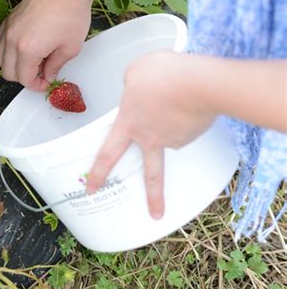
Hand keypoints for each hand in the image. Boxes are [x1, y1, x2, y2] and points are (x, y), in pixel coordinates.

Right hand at [0, 0, 92, 89]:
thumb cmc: (72, 15)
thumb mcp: (70, 48)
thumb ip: (55, 66)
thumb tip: (47, 75)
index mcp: (28, 50)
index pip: (24, 79)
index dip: (36, 85)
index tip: (46, 82)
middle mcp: (13, 40)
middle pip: (7, 72)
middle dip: (24, 77)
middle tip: (41, 72)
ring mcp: (9, 27)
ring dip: (14, 64)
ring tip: (33, 59)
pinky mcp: (10, 18)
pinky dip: (7, 47)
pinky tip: (24, 45)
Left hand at [86, 50, 215, 217]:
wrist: (197, 83)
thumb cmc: (162, 75)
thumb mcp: (136, 73)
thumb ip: (132, 85)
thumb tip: (140, 91)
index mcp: (129, 123)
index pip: (108, 153)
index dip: (98, 173)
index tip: (91, 189)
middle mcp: (152, 137)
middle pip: (152, 174)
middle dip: (154, 197)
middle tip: (155, 215)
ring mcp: (175, 138)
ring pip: (173, 134)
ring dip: (177, 123)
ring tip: (182, 100)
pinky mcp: (195, 133)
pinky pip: (188, 123)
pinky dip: (189, 113)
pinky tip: (191, 99)